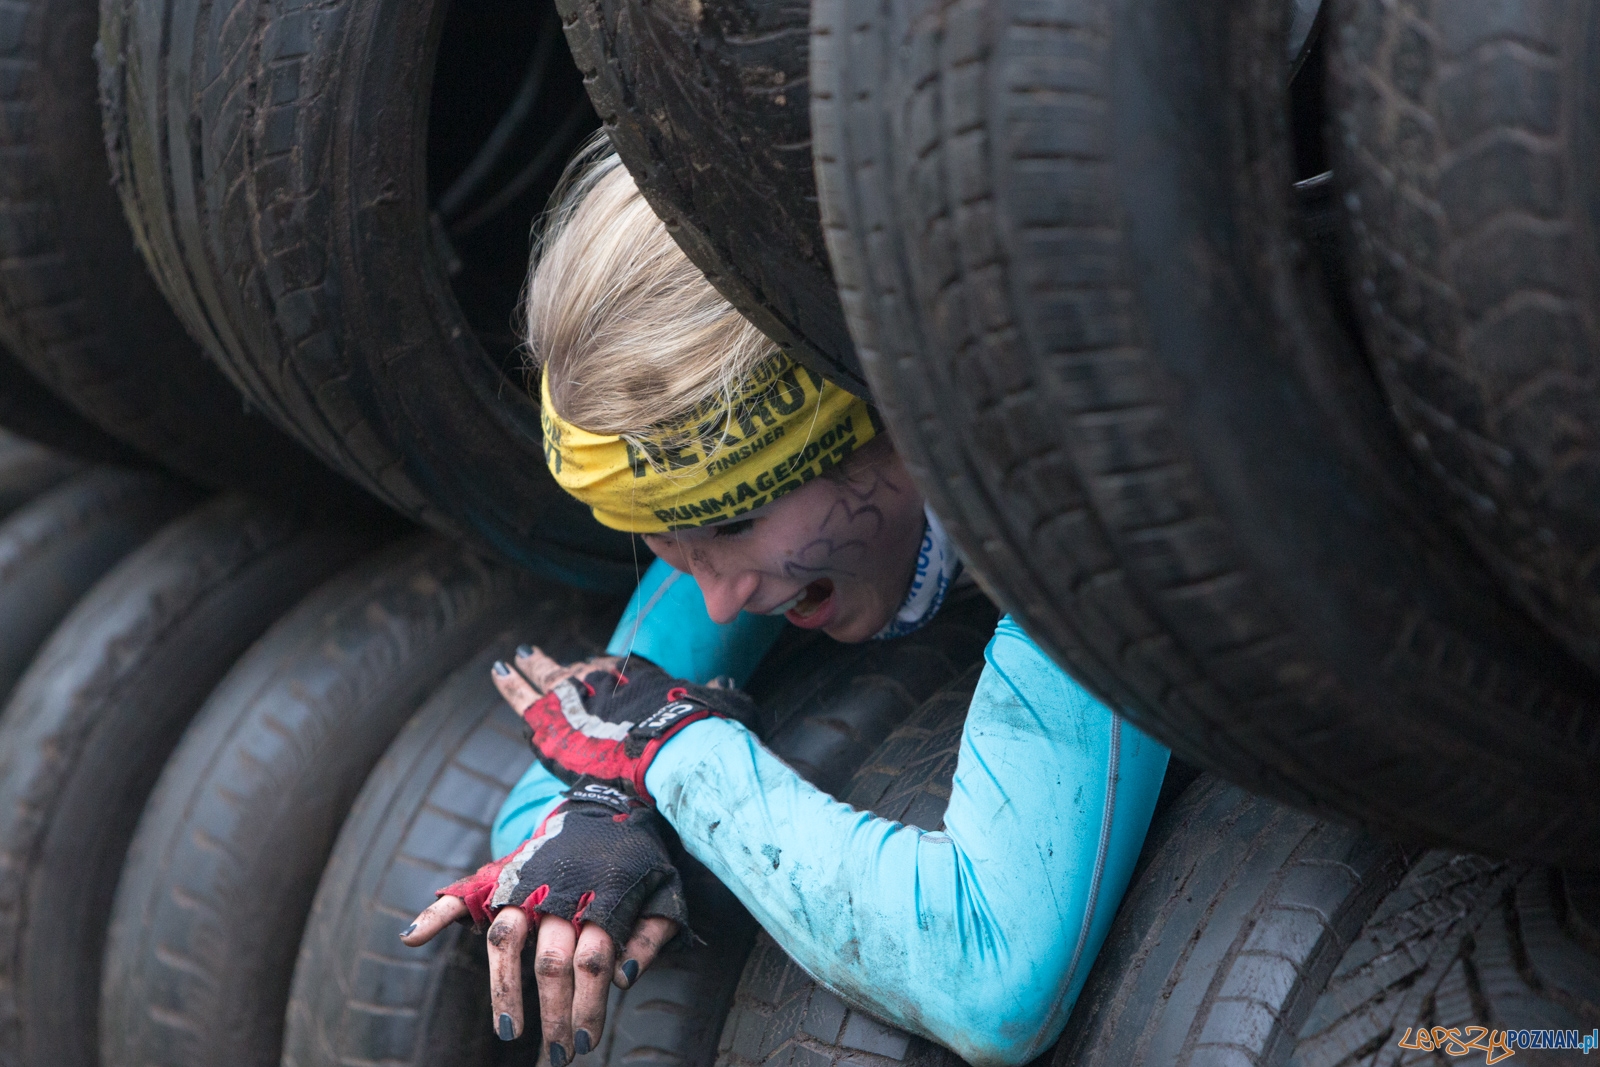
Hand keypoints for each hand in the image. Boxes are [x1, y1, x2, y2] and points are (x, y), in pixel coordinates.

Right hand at [401, 782, 684, 1062]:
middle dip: (554, 1011)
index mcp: (602, 898)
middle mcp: (559, 892)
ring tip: (508, 1030)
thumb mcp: (666, 893)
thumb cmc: (640, 859)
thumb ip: (651, 935)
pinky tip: (410, 938)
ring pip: (506, 938)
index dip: (589, 1004)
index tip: (585, 1041)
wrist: (611, 801)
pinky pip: (464, 892)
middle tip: (557, 1052)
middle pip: (551, 960)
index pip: (592, 961)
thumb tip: (624, 979)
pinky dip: (434, 913)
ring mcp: (527, 883)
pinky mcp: (503, 874)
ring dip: (504, 988)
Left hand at [492, 645, 754, 800]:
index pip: (611, 672)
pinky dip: (511, 685)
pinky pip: (524, 697)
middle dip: (553, 667)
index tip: (591, 679)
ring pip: (542, 677)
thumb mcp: (714, 705)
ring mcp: (574, 695)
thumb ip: (716, 694)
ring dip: (526, 670)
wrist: (670, 749)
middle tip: (531, 656)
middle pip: (573, 672)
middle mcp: (604, 677)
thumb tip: (726, 686)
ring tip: (507, 665)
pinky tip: (500, 673)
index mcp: (637, 675)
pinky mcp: (551, 720)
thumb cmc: (698, 730)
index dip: (599, 679)